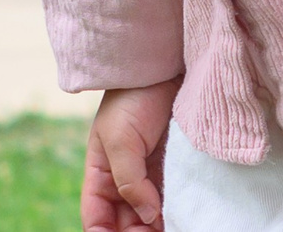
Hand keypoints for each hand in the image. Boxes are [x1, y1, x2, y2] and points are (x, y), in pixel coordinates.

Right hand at [83, 79, 177, 230]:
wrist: (166, 68)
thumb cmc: (134, 97)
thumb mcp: (120, 138)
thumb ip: (129, 180)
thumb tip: (146, 216)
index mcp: (101, 173)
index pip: (97, 217)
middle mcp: (124, 179)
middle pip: (125, 223)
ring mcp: (151, 176)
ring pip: (150, 217)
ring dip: (159, 226)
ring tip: (174, 227)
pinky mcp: (175, 170)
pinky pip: (172, 200)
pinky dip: (177, 213)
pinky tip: (185, 218)